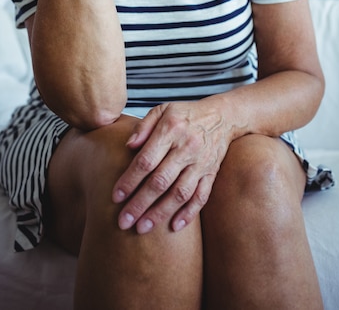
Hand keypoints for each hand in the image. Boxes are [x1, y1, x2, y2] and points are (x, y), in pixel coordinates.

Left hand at [112, 100, 232, 233]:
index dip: (130, 180)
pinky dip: (189, 213)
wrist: (223, 116)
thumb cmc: (186, 114)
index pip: (146, 160)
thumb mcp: (163, 109)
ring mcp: (201, 162)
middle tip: (123, 221)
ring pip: (180, 193)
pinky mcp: (212, 173)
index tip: (115, 197)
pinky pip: (202, 196)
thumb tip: (128, 146)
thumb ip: (143, 126)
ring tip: (142, 228)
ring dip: (160, 213)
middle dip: (140, 203)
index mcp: (171, 130)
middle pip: (161, 181)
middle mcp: (187, 147)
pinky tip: (175, 227)